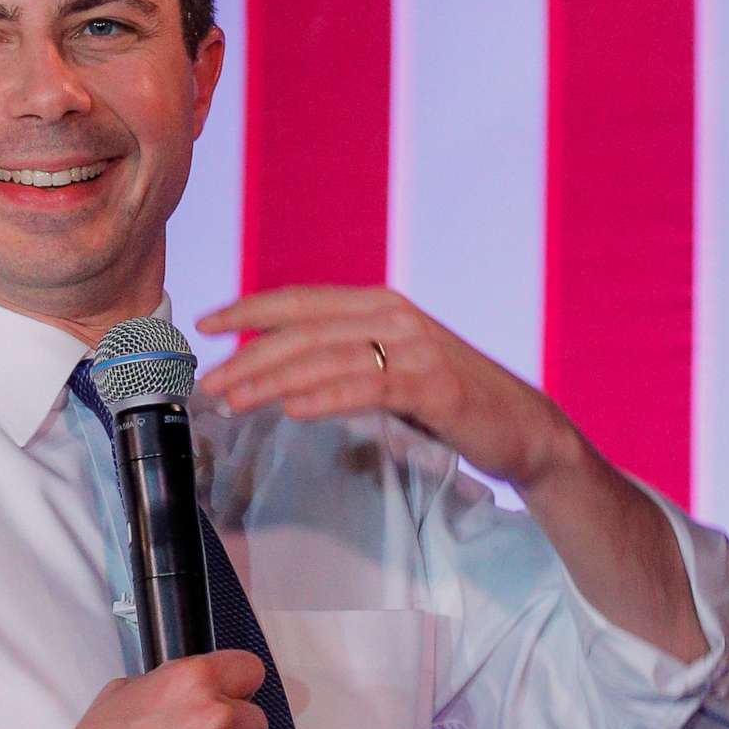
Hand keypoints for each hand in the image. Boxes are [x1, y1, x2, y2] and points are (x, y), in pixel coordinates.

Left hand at [194, 287, 580, 493]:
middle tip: (209, 384)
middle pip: (303, 332)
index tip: (204, 322)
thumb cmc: (449, 400)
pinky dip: (326, 397)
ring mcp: (415, 348)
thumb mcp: (391, 364)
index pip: (300, 300)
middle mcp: (394, 316)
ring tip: (234, 401)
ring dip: (272, 381)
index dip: (248, 308)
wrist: (523, 428)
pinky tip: (293, 410)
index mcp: (379, 304)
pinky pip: (367, 388)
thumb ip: (345, 353)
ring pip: (326, 359)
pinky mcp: (433, 385)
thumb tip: (276, 365)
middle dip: (248, 357)